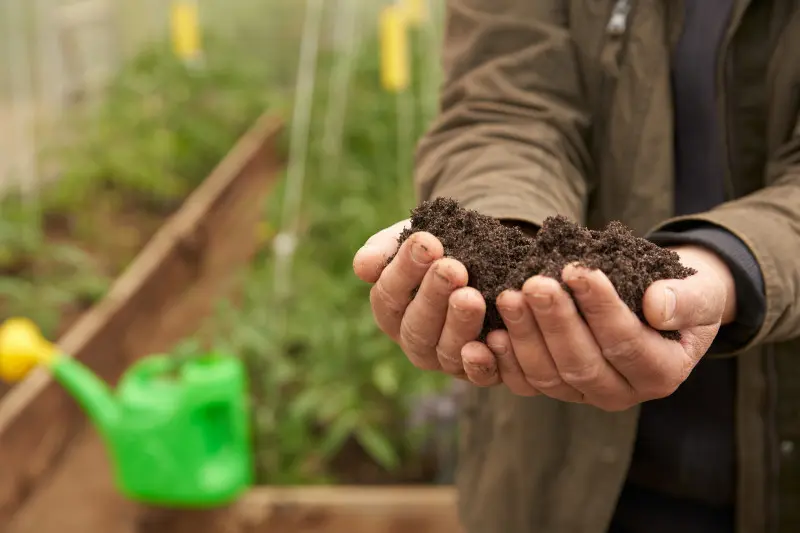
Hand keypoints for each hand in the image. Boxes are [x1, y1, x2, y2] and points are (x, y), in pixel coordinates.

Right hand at [353, 222, 499, 384]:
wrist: (482, 259)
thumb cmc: (438, 249)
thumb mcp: (410, 242)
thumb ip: (384, 251)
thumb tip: (363, 267)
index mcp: (391, 311)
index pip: (389, 294)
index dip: (406, 269)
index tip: (427, 242)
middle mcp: (414, 341)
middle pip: (417, 326)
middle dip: (434, 295)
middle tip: (452, 268)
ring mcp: (445, 358)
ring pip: (447, 351)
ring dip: (459, 324)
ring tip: (472, 296)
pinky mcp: (479, 370)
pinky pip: (480, 374)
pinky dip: (484, 362)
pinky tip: (496, 338)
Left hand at [488, 245, 736, 410]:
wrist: (662, 302)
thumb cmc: (684, 293)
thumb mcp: (701, 292)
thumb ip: (687, 299)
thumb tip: (658, 306)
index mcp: (661, 373)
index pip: (625, 343)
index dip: (600, 309)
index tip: (577, 271)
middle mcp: (622, 393)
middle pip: (582, 364)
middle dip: (555, 322)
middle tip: (533, 284)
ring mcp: (585, 393)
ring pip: (549, 375)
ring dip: (525, 336)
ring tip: (509, 297)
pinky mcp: (556, 386)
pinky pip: (527, 381)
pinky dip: (506, 360)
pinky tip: (492, 332)